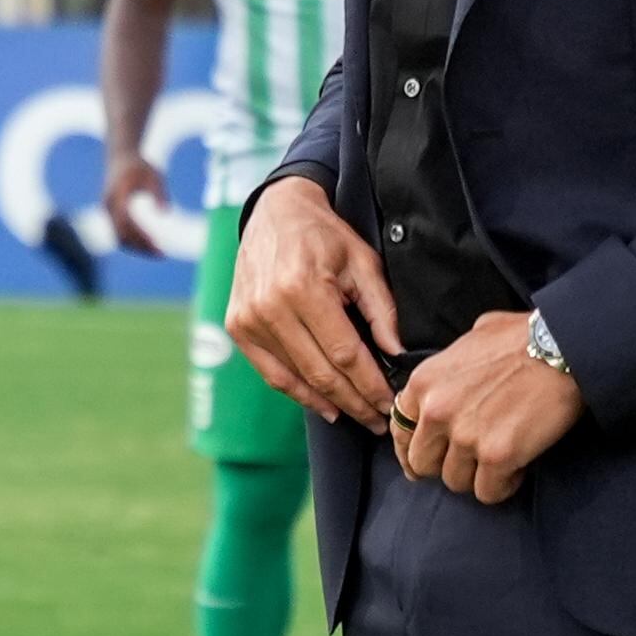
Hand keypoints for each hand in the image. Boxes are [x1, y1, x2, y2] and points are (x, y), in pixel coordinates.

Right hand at [103, 150, 171, 257]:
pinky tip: (149, 244)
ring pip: (119, 238)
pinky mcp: (110, 215)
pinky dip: (133, 242)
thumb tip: (166, 214)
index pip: (127, 222)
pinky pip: (119, 234)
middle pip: (121, 235)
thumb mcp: (154, 174)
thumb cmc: (139, 165)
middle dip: (141, 248)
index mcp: (118, 193)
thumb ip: (159, 192)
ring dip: (137, 248)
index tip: (159, 246)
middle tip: (162, 255)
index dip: (141, 237)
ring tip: (159, 252)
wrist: (120, 156)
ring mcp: (107, 211)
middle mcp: (109, 205)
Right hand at [225, 174, 399, 431]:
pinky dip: (299, 394)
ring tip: (358, 417)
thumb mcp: (362, 262)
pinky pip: (272, 373)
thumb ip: (381, 309)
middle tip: (379, 422)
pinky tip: (324, 406)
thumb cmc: (324, 236)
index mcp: (304, 287)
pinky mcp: (238, 326)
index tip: (390, 404)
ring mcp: (249, 319)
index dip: (370, 385)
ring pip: (296, 378)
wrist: (275, 212)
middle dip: (355, 402)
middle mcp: (271, 307)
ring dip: (330, 403)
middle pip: (320, 372)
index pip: (344, 353)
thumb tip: (398, 354)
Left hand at [388, 311, 582, 504]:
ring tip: (499, 461)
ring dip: (476, 476)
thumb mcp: (471, 339)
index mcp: (424, 382)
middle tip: (469, 461)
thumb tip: (452, 379)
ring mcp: (465, 437)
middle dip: (444, 464)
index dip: (413, 448)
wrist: (561, 347)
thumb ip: (451, 367)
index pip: (401, 430)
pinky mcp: (497, 457)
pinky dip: (502, 486)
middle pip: (422, 463)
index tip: (429, 457)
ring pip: (455, 482)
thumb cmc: (522, 337)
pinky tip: (516, 469)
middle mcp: (436, 411)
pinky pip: (487, 492)